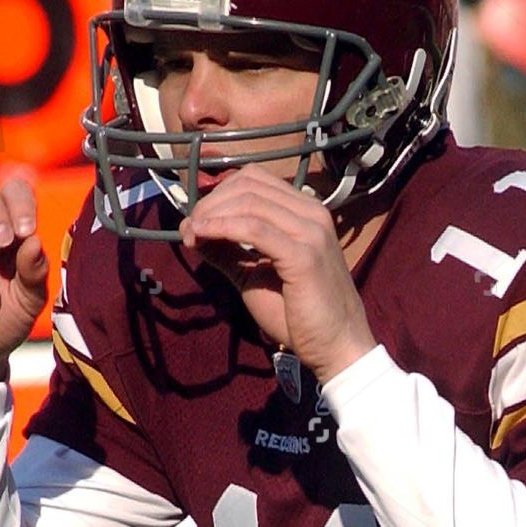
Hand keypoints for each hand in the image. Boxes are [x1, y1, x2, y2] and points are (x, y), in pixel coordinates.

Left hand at [178, 167, 377, 382]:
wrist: (336, 346)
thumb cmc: (299, 314)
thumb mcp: (254, 275)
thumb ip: (228, 251)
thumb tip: (193, 231)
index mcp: (306, 212)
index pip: (255, 180)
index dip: (219, 193)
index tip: (196, 220)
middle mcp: (312, 213)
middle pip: (249, 185)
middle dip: (210, 203)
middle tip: (189, 228)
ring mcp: (311, 231)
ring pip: (249, 202)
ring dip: (211, 215)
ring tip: (192, 234)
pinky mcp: (304, 255)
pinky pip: (254, 229)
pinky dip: (222, 228)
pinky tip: (203, 236)